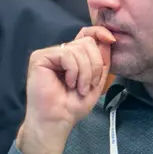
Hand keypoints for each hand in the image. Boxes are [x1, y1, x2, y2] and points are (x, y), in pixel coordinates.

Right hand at [17, 26, 114, 153]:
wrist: (58, 120)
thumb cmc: (73, 105)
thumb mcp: (96, 81)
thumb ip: (102, 61)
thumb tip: (108, 39)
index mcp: (73, 56)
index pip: (87, 34)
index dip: (100, 32)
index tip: (112, 40)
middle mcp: (61, 52)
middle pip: (87, 42)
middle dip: (95, 65)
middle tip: (90, 85)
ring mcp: (50, 54)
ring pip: (79, 49)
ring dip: (86, 72)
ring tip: (79, 88)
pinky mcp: (40, 57)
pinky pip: (67, 55)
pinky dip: (74, 71)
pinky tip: (69, 83)